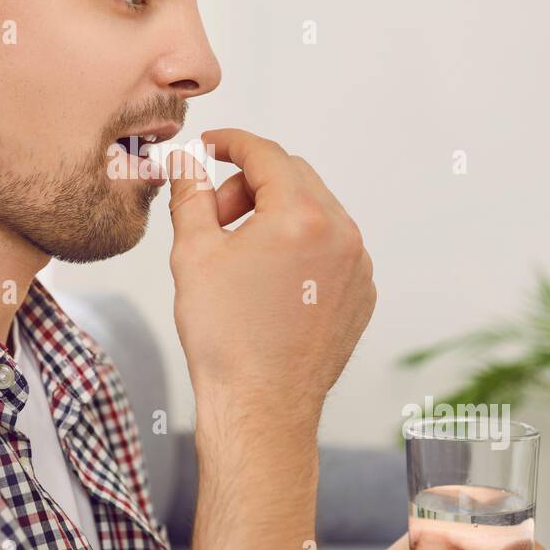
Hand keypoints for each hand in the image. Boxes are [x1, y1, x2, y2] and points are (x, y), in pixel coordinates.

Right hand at [167, 128, 376, 425]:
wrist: (261, 406)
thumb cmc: (226, 338)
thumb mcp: (193, 254)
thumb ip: (191, 194)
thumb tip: (187, 163)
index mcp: (301, 216)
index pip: (265, 154)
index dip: (231, 143)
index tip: (209, 147)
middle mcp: (341, 234)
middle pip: (293, 177)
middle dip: (249, 184)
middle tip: (215, 216)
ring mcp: (358, 265)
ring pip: (315, 211)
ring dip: (276, 214)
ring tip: (239, 254)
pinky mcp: (361, 293)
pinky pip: (331, 247)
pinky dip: (300, 246)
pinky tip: (268, 281)